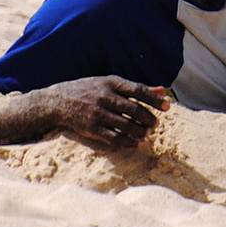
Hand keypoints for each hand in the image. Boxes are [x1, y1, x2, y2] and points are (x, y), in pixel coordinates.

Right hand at [43, 76, 171, 148]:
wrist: (57, 102)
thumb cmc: (88, 90)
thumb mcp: (109, 83)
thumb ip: (135, 87)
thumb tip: (161, 90)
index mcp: (111, 83)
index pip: (138, 90)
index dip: (155, 99)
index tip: (168, 106)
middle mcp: (105, 97)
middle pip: (134, 110)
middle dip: (149, 119)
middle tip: (156, 124)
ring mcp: (98, 114)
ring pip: (127, 125)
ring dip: (141, 131)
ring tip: (147, 133)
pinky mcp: (92, 129)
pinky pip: (115, 138)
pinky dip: (129, 142)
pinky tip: (137, 143)